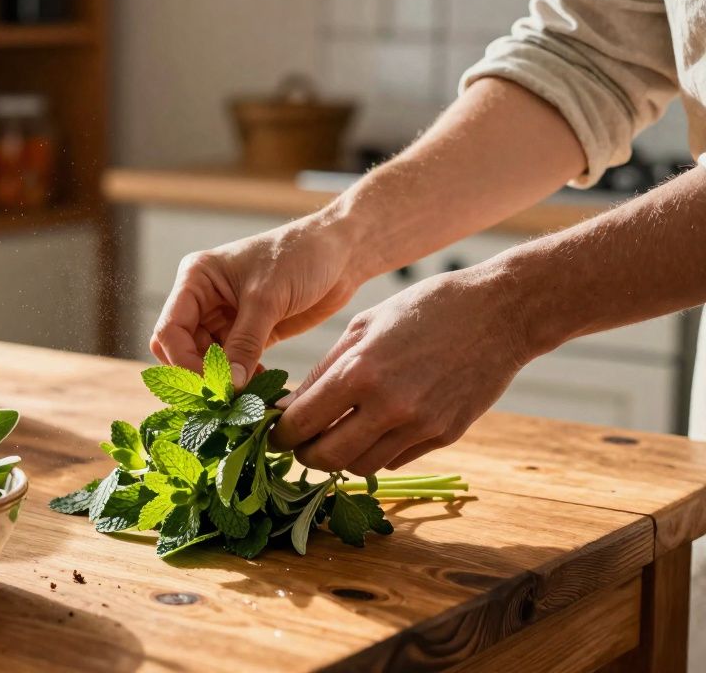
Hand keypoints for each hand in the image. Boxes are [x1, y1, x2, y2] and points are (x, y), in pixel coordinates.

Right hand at [151, 213, 369, 386]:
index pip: (170, 330)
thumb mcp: (268, 299)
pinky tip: (260, 388)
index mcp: (196, 279)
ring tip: (246, 398)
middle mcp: (203, 299)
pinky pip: (233, 364)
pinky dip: (241, 380)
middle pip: (181, 350)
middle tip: (224, 399)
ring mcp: (224, 317)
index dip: (184, 363)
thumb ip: (244, 344)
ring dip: (223, 382)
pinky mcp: (248, 333)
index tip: (212, 387)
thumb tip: (229, 387)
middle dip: (199, 375)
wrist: (342, 251)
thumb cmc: (301, 256)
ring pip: (206, 361)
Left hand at [272, 268, 533, 475]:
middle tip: (300, 444)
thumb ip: (324, 370)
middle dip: (304, 455)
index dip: (280, 434)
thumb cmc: (424, 309)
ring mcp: (420, 425)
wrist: (500, 313)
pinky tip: (374, 429)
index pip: (301, 423)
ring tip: (335, 437)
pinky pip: (395, 459)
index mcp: (359, 372)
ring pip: (360, 466)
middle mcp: (388, 406)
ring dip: (340, 458)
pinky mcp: (445, 436)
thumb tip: (289, 406)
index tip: (275, 432)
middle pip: (325, 457)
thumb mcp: (363, 326)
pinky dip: (376, 451)